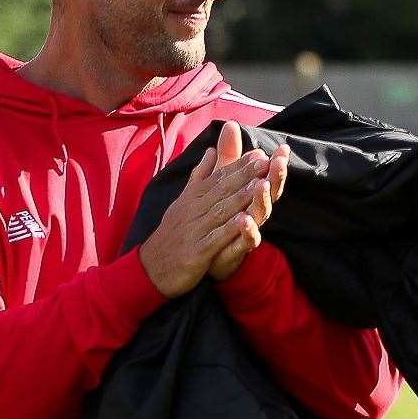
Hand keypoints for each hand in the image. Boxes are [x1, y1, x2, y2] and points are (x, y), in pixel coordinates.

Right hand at [139, 141, 270, 297]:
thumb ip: (200, 175)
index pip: (219, 177)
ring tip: (261, 184)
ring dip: (241, 196)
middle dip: (245, 175)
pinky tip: (245, 220)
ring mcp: (195, 230)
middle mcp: (194, 209)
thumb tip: (210, 150)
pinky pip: (216, 238)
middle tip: (265, 161)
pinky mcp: (197, 252)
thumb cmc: (172, 232)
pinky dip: (230, 228)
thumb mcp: (184, 200)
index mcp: (193, 196)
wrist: (152, 268)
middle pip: (222, 189)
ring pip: (222, 210)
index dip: (239, 165)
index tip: (259, 153)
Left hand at [208, 122, 289, 281]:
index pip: (267, 175)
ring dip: (262, 200)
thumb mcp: (223, 180)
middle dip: (275, 177)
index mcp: (251, 195)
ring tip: (261, 185)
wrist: (206, 252)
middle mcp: (254, 211)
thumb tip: (231, 124)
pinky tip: (243, 219)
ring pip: (260, 214)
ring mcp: (248, 230)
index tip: (283, 148)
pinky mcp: (237, 248)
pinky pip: (245, 240)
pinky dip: (246, 230)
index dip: (276, 163)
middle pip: (269, 192)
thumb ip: (228, 154)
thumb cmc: (221, 214)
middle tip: (279, 161)